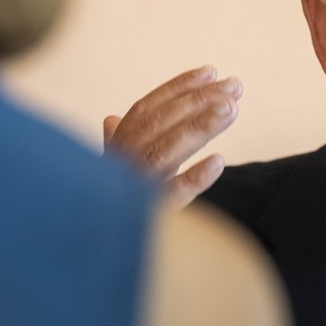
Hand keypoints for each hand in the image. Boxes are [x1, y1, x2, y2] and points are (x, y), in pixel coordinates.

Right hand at [103, 65, 241, 208]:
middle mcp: (119, 166)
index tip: (211, 71)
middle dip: (198, 101)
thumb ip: (117, 144)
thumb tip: (110, 119)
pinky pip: (169, 197)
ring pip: (164, 153)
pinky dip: (193, 179)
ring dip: (199, 128)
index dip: (177, 87)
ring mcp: (131, 191)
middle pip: (158, 125)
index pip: (145, 109)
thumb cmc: (104, 208)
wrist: (89, 253)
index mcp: (114, 151)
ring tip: (233, 109)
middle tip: (236, 86)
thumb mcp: (111, 174)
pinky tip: (219, 162)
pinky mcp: (145, 219)